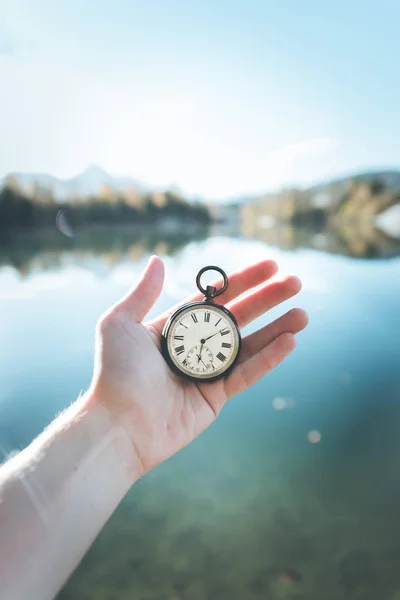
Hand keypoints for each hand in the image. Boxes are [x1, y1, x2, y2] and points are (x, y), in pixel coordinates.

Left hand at [88, 256, 307, 478]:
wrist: (118, 425)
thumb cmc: (115, 373)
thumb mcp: (120, 323)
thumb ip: (142, 292)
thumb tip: (158, 260)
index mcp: (176, 328)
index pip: (216, 298)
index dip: (243, 281)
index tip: (269, 265)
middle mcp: (194, 347)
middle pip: (239, 317)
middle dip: (268, 299)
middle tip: (295, 282)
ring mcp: (208, 373)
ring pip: (250, 345)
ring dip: (277, 328)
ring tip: (303, 314)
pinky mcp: (217, 398)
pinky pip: (247, 374)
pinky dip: (269, 358)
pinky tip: (289, 341)